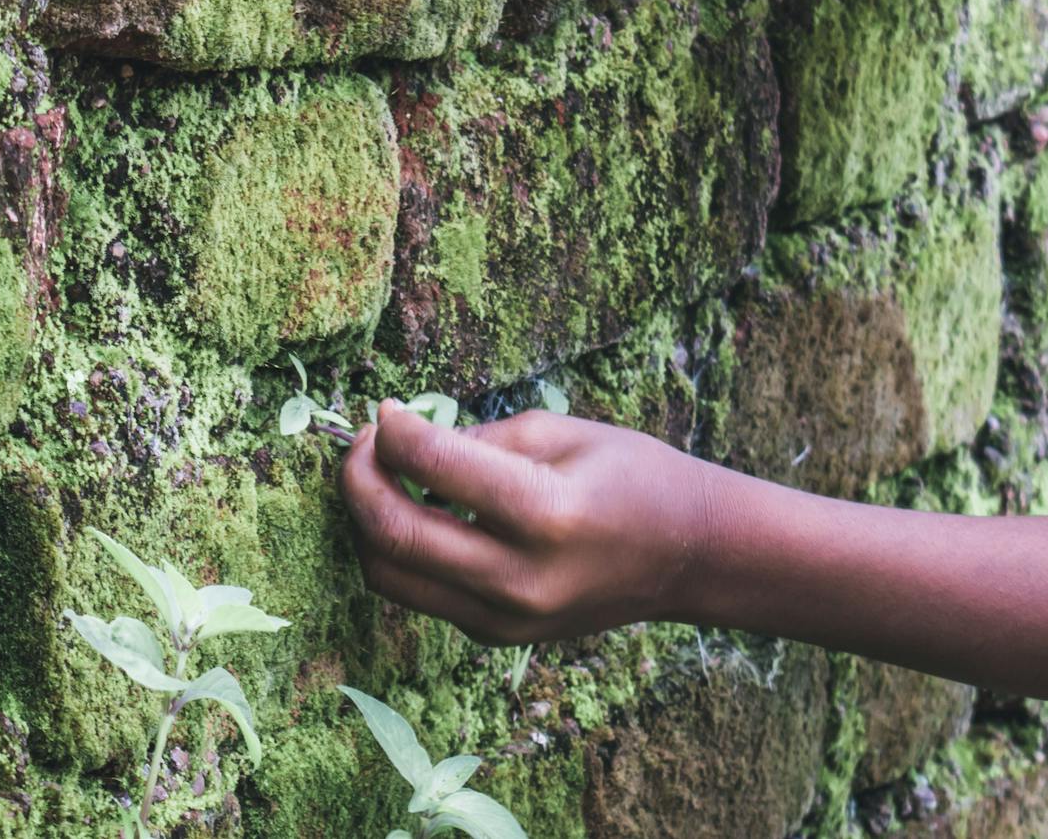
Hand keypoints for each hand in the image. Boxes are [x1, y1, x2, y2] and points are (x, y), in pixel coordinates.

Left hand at [341, 401, 720, 644]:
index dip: (393, 432)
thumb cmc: (634, 477)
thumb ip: (480, 439)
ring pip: (389, 576)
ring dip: (367, 522)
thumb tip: (404, 441)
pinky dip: (404, 551)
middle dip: (357, 481)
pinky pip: (421, 594)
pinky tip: (420, 513)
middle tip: (364, 444)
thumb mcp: (564, 432)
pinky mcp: (496, 635)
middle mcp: (518, 578)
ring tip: (381, 478)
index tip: (385, 411)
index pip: (434, 468)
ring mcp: (504, 619)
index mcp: (545, 513)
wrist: (689, 555)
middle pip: (393, 536)